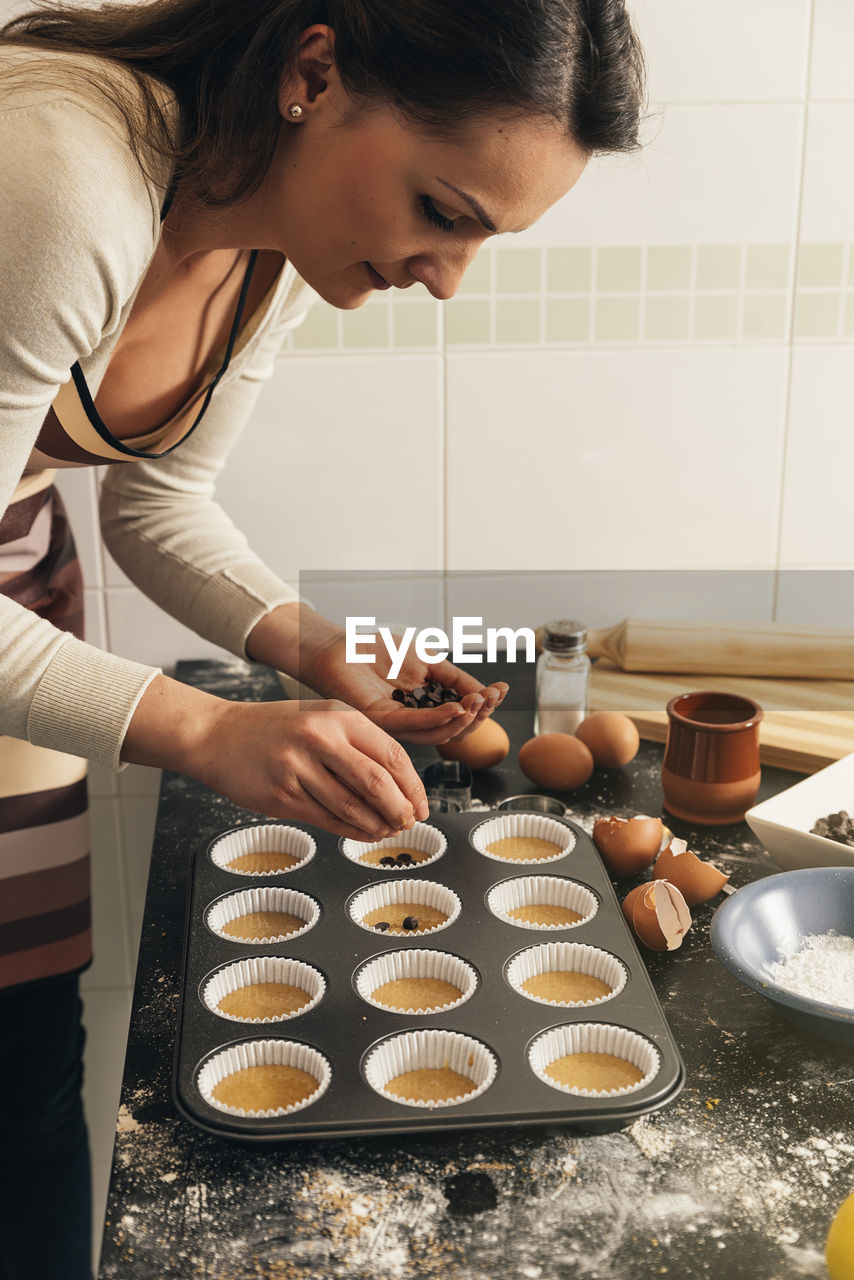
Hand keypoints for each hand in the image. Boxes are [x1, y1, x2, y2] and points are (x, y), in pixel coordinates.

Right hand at [123, 676, 428, 841]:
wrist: (216, 735)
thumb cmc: (272, 729)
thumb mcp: (320, 719)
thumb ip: (357, 745)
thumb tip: (398, 785)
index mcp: (337, 715)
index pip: (390, 753)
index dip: (412, 784)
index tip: (420, 804)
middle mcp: (319, 737)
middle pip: (376, 781)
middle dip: (399, 808)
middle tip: (408, 822)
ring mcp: (298, 766)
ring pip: (352, 805)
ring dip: (376, 824)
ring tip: (387, 831)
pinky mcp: (281, 793)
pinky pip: (326, 819)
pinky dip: (350, 830)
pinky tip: (362, 833)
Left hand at [303, 631, 508, 745]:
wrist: (343, 645)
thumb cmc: (379, 652)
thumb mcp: (428, 661)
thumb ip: (455, 678)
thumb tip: (486, 694)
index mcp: (426, 711)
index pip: (461, 718)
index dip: (484, 707)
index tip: (501, 690)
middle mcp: (413, 724)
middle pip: (454, 732)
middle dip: (479, 716)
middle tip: (492, 697)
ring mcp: (397, 725)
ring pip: (438, 734)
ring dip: (464, 720)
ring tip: (480, 702)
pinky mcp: (381, 720)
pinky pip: (416, 724)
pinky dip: (440, 718)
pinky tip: (457, 707)